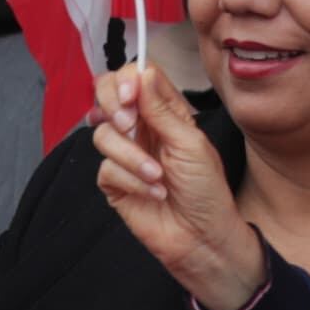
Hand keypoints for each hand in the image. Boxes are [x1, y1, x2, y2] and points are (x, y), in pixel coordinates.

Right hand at [92, 64, 266, 309]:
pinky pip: (105, 168)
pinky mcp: (113, 181)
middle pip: (106, 94)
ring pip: (103, 134)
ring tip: (158, 177)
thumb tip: (142, 72)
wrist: (201, 238)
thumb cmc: (206, 191)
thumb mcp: (191, 143)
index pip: (136, 77)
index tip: (132, 95)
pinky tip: (154, 194)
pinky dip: (131, 181)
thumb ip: (162, 109)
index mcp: (165, 112)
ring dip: (132, 157)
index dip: (127, 79)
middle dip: (113, 106)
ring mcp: (125, 154)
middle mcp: (142, 128)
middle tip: (130, 124)